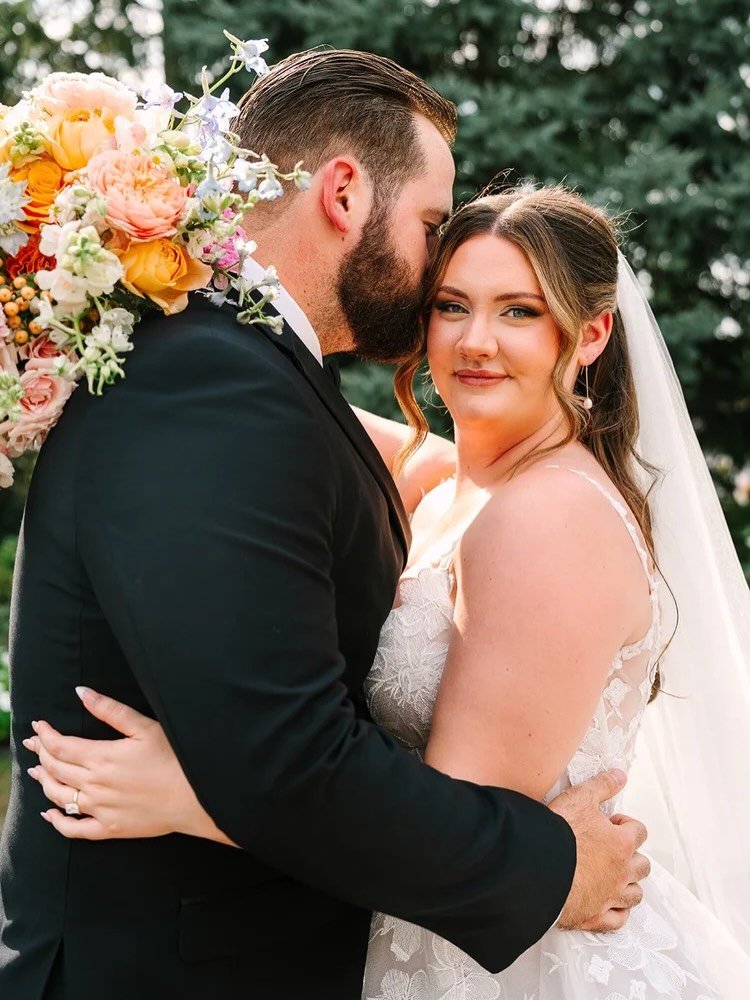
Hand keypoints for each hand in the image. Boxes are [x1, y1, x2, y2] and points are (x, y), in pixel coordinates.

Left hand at [24, 687, 231, 844]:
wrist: (195, 798)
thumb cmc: (174, 758)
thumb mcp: (144, 727)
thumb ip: (110, 710)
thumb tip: (81, 692)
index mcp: (102, 757)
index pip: (60, 746)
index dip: (45, 735)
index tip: (38, 725)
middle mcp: (94, 784)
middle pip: (55, 769)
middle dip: (40, 753)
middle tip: (33, 743)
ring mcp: (100, 809)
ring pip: (59, 796)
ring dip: (43, 781)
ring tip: (37, 770)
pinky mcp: (109, 829)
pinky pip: (73, 829)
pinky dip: (56, 822)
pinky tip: (49, 814)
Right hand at [548, 770, 649, 931]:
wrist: (537, 868)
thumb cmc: (558, 834)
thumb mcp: (580, 798)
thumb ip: (603, 785)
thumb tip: (620, 775)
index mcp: (621, 843)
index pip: (638, 831)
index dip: (625, 825)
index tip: (609, 823)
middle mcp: (622, 872)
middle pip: (643, 865)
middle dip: (632, 855)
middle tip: (612, 848)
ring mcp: (610, 897)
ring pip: (635, 893)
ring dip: (630, 884)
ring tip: (614, 875)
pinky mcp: (595, 916)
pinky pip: (618, 919)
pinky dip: (618, 912)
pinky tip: (610, 904)